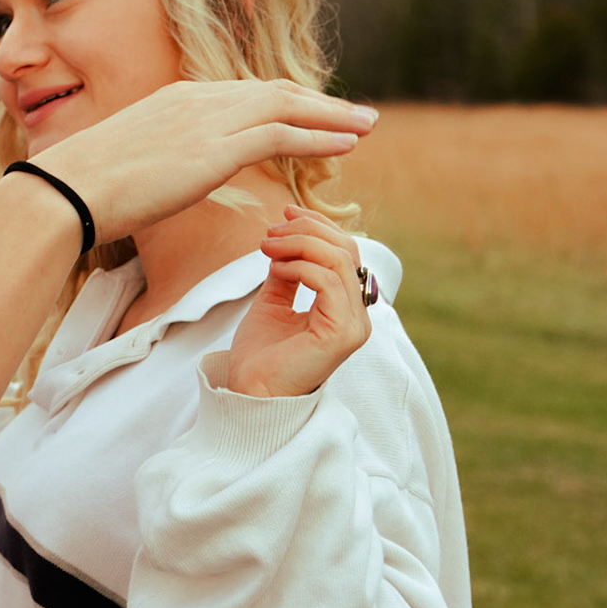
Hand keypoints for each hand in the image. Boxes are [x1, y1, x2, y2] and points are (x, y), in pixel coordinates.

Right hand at [24, 79, 377, 244]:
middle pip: (275, 91)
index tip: (314, 112)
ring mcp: (207, 121)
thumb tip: (163, 179)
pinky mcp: (215, 150)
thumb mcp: (129, 162)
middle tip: (356, 113)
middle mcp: (198, 100)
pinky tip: (346, 144)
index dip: (286, 101)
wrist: (67, 191)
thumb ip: (158, 160)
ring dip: (332, 116)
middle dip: (320, 102)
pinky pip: (282, 135)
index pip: (246, 94)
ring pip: (287, 107)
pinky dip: (319, 136)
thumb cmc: (87, 187)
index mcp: (177, 99)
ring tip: (366, 125)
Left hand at [219, 205, 372, 396]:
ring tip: (267, 246)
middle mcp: (357, 315)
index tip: (284, 213)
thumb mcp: (272, 301)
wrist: (249, 393)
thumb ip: (286, 272)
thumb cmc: (260, 355)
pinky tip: (275, 266)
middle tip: (271, 230)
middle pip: (346, 250)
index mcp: (345, 307)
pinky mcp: (342, 334)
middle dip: (307, 230)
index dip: (317, 226)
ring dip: (299, 243)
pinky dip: (299, 265)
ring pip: (338, 261)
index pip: (345, 252)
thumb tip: (286, 238)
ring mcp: (354, 325)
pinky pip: (328, 282)